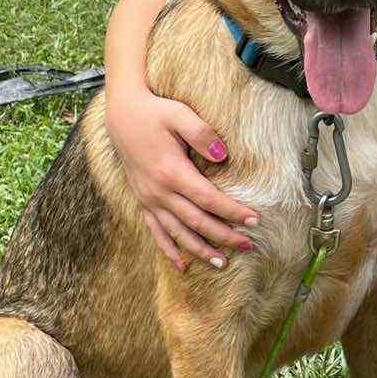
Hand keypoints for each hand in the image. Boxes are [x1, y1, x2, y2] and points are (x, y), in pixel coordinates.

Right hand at [106, 89, 258, 270]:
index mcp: (171, 171)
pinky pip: (156, 231)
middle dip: (224, 236)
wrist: (121, 114)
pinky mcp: (143, 200)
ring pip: (177, 233)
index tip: (255, 220)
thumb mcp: (179, 114)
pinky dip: (168, 250)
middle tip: (248, 246)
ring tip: (222, 264)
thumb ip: (202, 133)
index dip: (232, 212)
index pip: (209, 199)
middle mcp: (159, 191)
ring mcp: (149, 199)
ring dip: (199, 250)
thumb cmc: (154, 112)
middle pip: (196, 222)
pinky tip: (182, 265)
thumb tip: (224, 156)